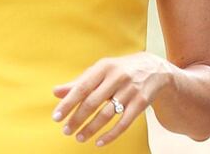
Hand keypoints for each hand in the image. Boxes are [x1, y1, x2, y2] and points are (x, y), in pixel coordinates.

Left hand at [51, 52, 168, 146]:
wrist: (154, 69)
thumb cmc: (119, 70)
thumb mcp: (100, 71)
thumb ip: (79, 82)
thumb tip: (56, 92)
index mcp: (104, 67)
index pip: (82, 87)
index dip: (68, 103)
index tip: (56, 117)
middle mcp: (117, 77)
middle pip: (93, 102)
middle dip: (78, 118)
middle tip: (66, 131)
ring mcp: (130, 91)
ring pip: (107, 114)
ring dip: (91, 128)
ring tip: (79, 137)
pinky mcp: (140, 103)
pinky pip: (124, 123)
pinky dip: (111, 135)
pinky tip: (99, 142)